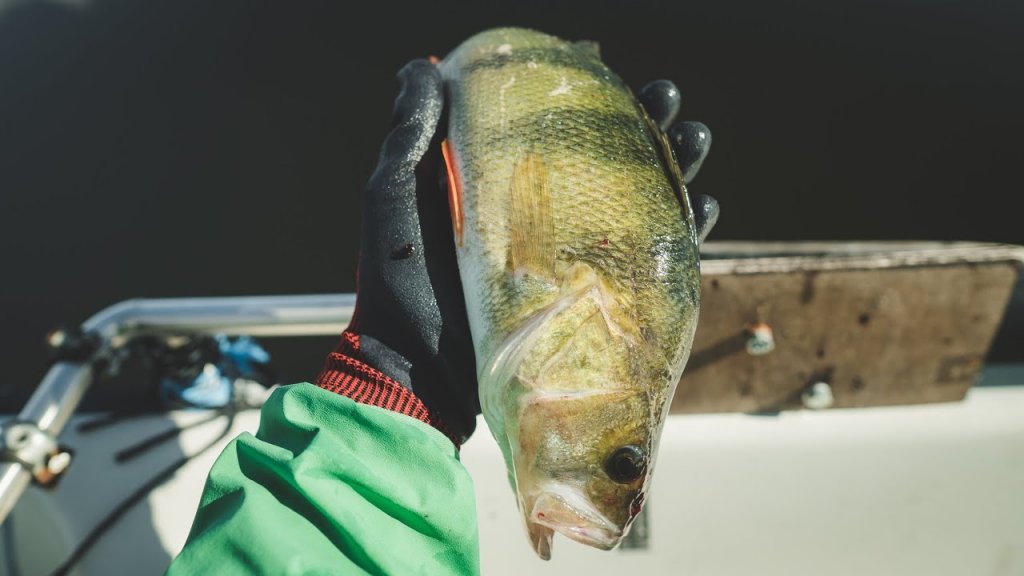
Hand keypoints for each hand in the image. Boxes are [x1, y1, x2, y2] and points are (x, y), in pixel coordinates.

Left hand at [316, 62, 717, 445]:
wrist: (415, 373)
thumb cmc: (397, 284)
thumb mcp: (395, 194)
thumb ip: (412, 131)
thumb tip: (426, 65)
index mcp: (502, 182)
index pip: (557, 126)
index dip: (589, 93)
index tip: (606, 64)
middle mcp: (543, 215)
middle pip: (609, 158)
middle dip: (648, 122)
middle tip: (670, 97)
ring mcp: (570, 257)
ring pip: (640, 202)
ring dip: (677, 167)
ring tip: (698, 139)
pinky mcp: (590, 298)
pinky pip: (649, 262)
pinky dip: (684, 236)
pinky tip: (707, 207)